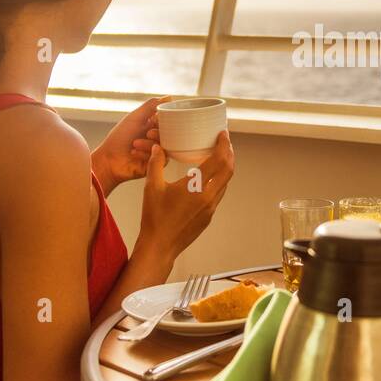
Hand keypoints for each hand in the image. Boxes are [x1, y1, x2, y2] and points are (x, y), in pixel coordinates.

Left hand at [91, 95, 169, 191]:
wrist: (109, 159)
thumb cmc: (119, 138)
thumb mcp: (135, 117)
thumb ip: (151, 106)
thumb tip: (169, 97)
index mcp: (154, 126)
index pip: (169, 121)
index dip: (164, 120)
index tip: (154, 120)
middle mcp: (157, 138)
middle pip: (170, 134)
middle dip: (158, 133)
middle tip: (148, 133)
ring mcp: (157, 151)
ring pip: (165, 146)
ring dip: (149, 144)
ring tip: (134, 144)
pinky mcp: (156, 164)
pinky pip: (160, 158)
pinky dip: (146, 154)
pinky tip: (133, 153)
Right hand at [135, 131, 235, 262]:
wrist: (159, 246)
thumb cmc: (154, 218)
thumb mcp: (151, 187)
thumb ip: (155, 164)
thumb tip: (157, 147)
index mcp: (196, 187)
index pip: (218, 160)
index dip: (223, 145)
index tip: (223, 135)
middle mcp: (208, 197)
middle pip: (228, 170)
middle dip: (229, 154)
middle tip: (225, 142)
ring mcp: (211, 208)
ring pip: (225, 183)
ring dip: (225, 168)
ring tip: (220, 156)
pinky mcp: (209, 216)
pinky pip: (218, 194)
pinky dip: (218, 181)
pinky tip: (209, 177)